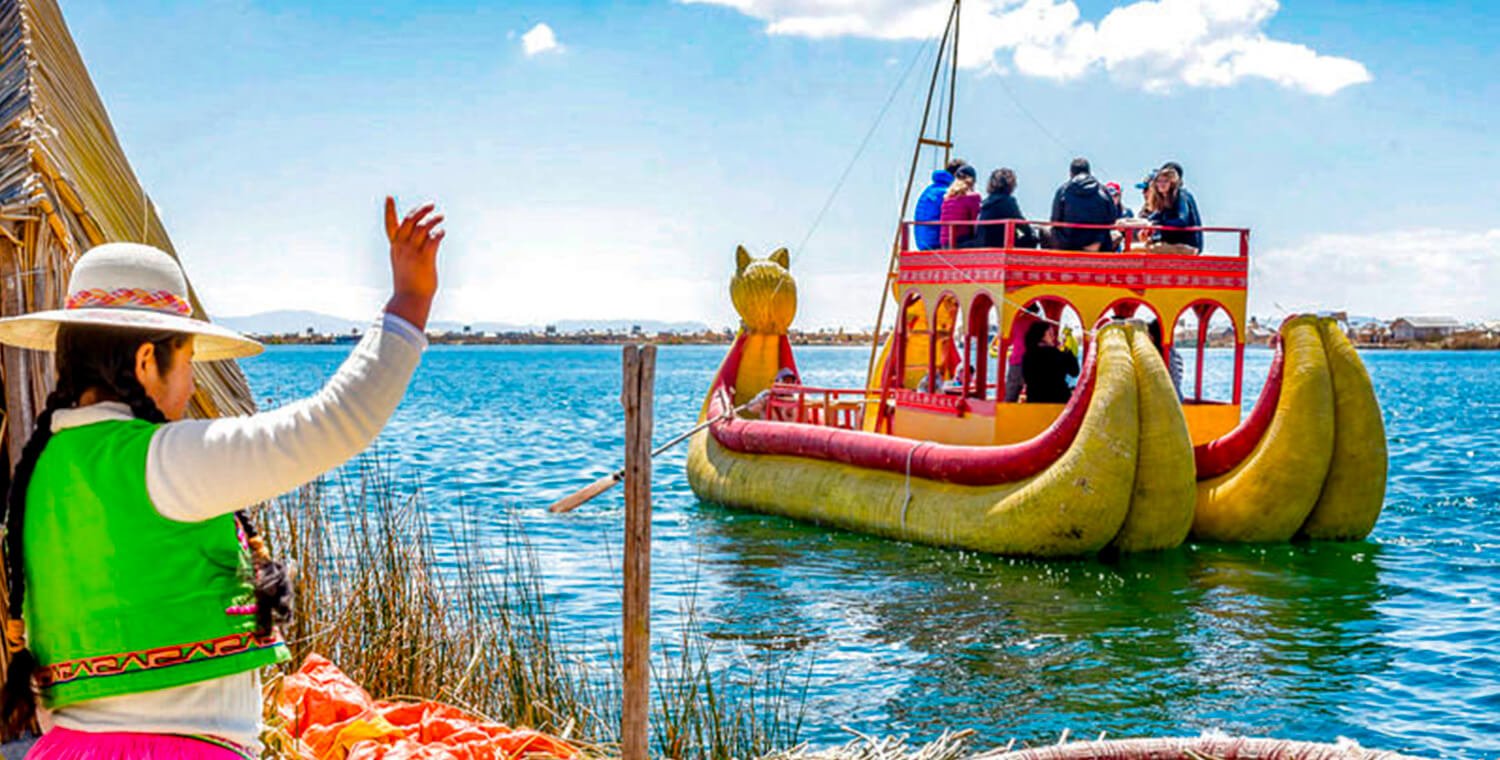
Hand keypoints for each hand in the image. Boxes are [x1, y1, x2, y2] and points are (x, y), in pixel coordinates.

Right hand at [382, 197, 444, 329]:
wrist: (410, 299)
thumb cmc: (409, 283)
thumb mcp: (404, 263)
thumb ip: (411, 249)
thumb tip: (428, 234)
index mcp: (395, 248)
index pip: (390, 225)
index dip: (389, 211)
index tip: (389, 197)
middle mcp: (402, 247)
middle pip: (410, 221)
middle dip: (420, 210)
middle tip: (431, 205)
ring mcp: (413, 253)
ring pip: (422, 228)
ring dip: (433, 220)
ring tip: (441, 217)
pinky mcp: (425, 259)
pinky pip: (433, 240)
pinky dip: (438, 233)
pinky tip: (442, 232)